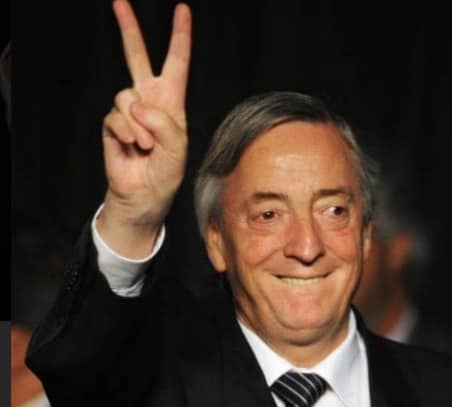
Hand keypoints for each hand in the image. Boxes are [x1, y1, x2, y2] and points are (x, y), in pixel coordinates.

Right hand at [98, 0, 191, 256]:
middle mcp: (149, 99)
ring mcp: (128, 110)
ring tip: (145, 145)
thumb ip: (164, 124)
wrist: (143, 194)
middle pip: (137, 57)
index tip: (182, 10)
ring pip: (125, 96)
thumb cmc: (166, 172)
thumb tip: (136, 104)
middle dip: (129, 29)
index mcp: (172, 100)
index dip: (179, 36)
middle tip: (120, 2)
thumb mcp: (178, 148)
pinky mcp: (112, 122)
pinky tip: (132, 147)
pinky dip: (125, 134)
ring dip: (138, 125)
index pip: (176, 62)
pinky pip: (115, 117)